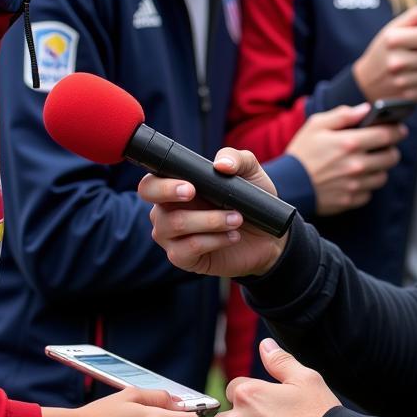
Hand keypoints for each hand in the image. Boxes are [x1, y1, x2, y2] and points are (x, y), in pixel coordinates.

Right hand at [139, 150, 285, 277]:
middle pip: (153, 205)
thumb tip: (220, 164)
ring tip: (237, 218)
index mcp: (174, 189)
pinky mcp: (183, 258)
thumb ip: (236, 158)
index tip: (188, 186)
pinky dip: (214, 240)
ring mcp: (171, 237)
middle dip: (170, 195)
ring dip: (210, 220)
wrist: (266, 235)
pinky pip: (189, 248)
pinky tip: (233, 236)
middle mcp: (166, 212)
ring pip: (175, 224)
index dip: (161, 185)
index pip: (150, 185)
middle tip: (195, 193)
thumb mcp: (249, 172)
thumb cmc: (249, 200)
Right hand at [285, 104, 405, 214]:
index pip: (386, 135)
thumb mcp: (317, 125)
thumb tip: (366, 109)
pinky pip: (369, 192)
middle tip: (386, 146)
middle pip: (391, 157)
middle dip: (391, 149)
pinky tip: (356, 177)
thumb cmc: (302, 153)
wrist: (287, 186)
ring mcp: (354, 184)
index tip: (399, 128)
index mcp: (349, 142)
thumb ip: (343, 114)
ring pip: (382, 176)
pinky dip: (366, 184)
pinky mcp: (351, 200)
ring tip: (370, 162)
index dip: (397, 130)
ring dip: (380, 168)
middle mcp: (356, 164)